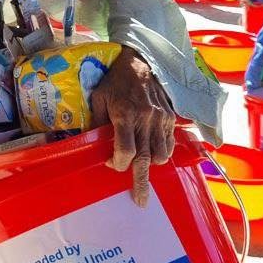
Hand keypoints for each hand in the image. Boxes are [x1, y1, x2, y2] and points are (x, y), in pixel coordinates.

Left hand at [89, 47, 175, 207]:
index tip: (112, 164)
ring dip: (151, 165)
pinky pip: (169, 143)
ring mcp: (160, 118)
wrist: (141, 61)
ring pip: (161, 154)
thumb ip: (97, 122)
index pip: (126, 149)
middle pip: (146, 158)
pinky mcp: (170, 117)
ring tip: (143, 168)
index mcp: (124, 113)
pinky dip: (162, 152)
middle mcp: (145, 118)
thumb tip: (93, 145)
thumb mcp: (98, 97)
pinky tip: (154, 154)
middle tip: (141, 200)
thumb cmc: (114, 81)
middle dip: (142, 181)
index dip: (118, 163)